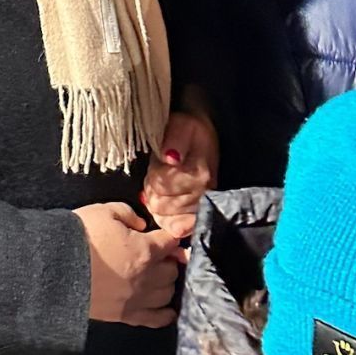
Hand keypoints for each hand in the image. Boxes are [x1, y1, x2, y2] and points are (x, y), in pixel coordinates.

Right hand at [75, 202, 185, 326]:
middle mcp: (148, 276)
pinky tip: (167, 308)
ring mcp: (139, 298)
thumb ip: (128, 213)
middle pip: (172, 270)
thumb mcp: (104, 211)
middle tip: (158, 255)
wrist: (59, 266)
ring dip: (165, 283)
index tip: (167, 236)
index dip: (170, 237)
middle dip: (167, 260)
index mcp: (145, 249)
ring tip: (157, 277)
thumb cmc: (82, 235)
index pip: (169, 242)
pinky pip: (157, 319)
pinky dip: (165, 313)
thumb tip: (141, 224)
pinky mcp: (128, 315)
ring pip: (167, 293)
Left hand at [141, 108, 218, 237]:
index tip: (156, 166)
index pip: (161, 184)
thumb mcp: (180, 125)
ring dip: (158, 203)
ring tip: (162, 188)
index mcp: (200, 173)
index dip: (151, 175)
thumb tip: (170, 158)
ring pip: (165, 218)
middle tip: (156, 176)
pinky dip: (166, 221)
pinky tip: (165, 209)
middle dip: (152, 190)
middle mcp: (204, 194)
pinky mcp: (199, 217)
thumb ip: (174, 139)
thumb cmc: (188, 131)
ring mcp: (202, 208)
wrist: (202, 138)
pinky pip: (177, 229)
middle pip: (161, 204)